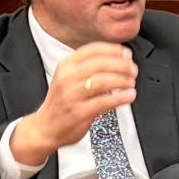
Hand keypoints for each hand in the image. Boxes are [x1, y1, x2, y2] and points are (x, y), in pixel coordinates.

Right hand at [12, 42, 138, 164]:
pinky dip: (120, 98)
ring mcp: (72, 95)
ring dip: (122, 80)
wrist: (46, 128)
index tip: (126, 54)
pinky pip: (105, 102)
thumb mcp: (68, 78)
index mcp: (66, 65)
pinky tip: (129, 96)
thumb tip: (118, 59)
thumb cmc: (61, 102)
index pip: (93, 50)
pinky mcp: (80, 112)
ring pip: (103, 81)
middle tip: (133, 70)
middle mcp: (68, 78)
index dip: (114, 50)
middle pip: (101, 64)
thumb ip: (88, 67)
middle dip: (122, 65)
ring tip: (131, 82)